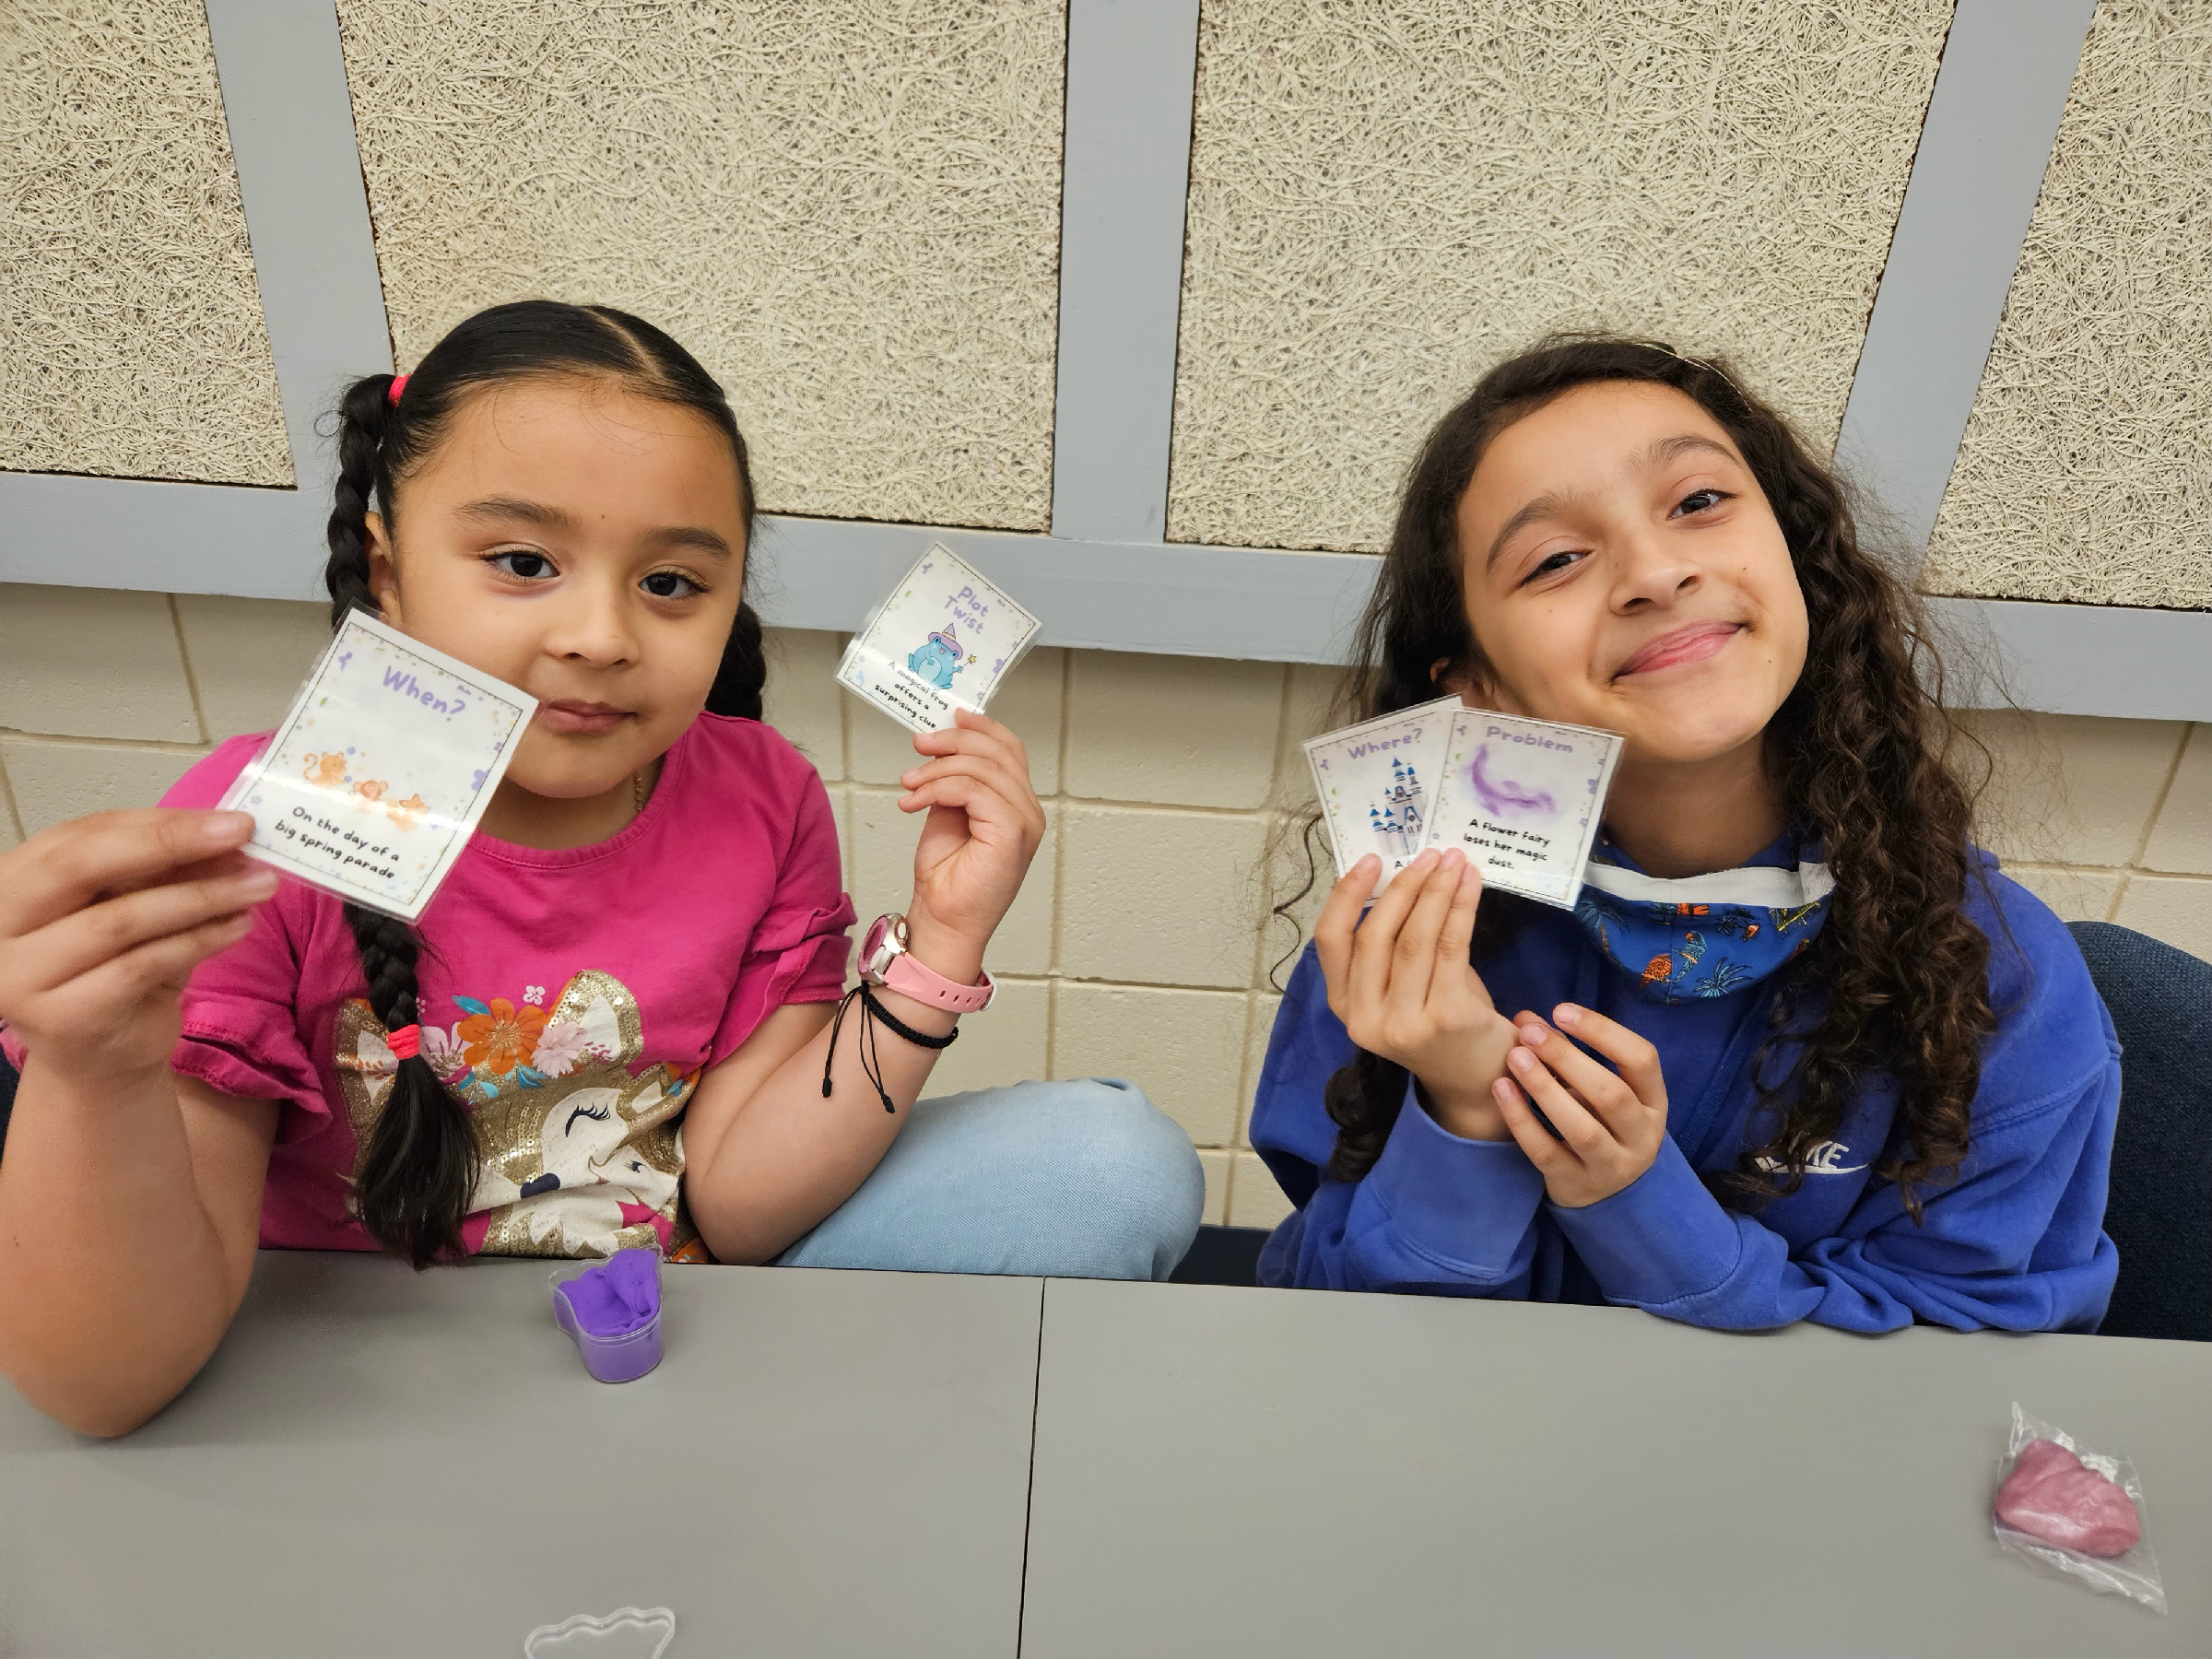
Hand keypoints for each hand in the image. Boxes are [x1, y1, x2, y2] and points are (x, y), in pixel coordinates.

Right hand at [0, 810, 275, 1084]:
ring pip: (120, 920)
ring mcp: (20, 975)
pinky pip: (141, 965)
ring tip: (257, 885)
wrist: (100, 1058)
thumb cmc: (111, 970)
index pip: (79, 835)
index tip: (226, 817)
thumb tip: (225, 834)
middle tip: (240, 834)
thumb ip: (161, 871)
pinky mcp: (60, 1017)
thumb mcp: (132, 907)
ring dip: (201, 897)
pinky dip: (199, 941)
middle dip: (170, 844)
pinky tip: (239, 926)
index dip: (156, 822)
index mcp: (7, 883)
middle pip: (83, 867)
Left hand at [896, 709, 1045, 982]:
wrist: (944, 922)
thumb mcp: (947, 815)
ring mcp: (1024, 822)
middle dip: (953, 740)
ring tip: (909, 783)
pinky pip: (973, 790)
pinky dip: (938, 788)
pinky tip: (914, 801)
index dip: (980, 727)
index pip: (1009, 749)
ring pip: (982, 768)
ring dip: (937, 769)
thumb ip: (954, 782)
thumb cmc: (947, 879)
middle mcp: (1027, 811)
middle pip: (997, 751)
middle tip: (920, 746)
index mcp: (1016, 804)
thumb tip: (940, 749)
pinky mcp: (1010, 833)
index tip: (948, 717)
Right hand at [1312, 848, 1518, 1139]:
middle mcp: (1366, 1019)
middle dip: (1404, 886)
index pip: (1330, 941)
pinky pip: (1450, 949)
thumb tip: (1405, 876)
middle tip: (1431, 856)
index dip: (1346, 895)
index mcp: (1345, 1007)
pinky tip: (1470, 886)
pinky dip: (1461, 910)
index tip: (1372, 860)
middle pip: (1376, 935)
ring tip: (1454, 862)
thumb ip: (1392, 945)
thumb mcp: (1402, 987)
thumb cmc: (1441, 1022)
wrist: (1480, 1079)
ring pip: (1414, 939)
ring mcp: (1404, 1023)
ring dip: (1436, 891)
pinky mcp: (1445, 1020)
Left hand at [1493, 1004, 1668, 1206]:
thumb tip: (1526, 1019)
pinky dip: (1522, 1120)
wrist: (1608, 1195)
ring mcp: (1612, 1166)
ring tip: (1515, 1058)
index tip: (1561, 1010)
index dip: (1603, 1031)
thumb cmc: (1601, 1124)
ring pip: (1582, 1129)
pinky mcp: (1578, 1185)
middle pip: (1611, 1095)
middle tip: (1530, 1033)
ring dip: (1545, 1089)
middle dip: (1568, 1059)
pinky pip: (1547, 1153)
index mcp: (1654, 1101)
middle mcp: (1641, 1135)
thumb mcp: (1597, 1089)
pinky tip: (1502, 1091)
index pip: (1642, 1059)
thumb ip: (1566, 1053)